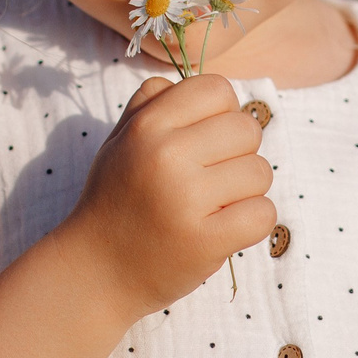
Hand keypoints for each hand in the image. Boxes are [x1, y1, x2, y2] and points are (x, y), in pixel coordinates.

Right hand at [61, 72, 273, 316]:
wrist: (94, 272)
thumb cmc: (115, 200)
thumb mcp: (120, 141)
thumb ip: (153, 104)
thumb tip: (204, 86)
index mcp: (147, 126)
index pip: (218, 89)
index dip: (222, 113)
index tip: (207, 141)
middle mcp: (166, 156)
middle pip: (248, 129)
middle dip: (239, 154)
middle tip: (211, 179)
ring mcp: (186, 199)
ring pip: (261, 172)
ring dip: (246, 191)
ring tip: (212, 206)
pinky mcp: (204, 241)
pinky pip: (263, 213)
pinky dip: (252, 222)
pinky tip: (223, 228)